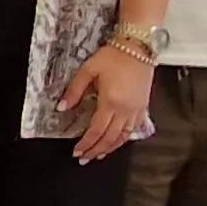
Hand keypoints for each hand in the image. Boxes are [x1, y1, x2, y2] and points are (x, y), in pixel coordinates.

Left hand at [59, 41, 154, 162]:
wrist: (138, 47)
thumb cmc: (115, 56)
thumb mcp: (88, 70)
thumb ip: (74, 90)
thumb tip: (63, 107)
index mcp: (111, 102)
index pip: (96, 130)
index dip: (86, 143)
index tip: (77, 151)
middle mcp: (125, 110)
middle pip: (109, 138)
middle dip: (96, 150)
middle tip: (85, 158)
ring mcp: (136, 110)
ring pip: (123, 137)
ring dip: (110, 148)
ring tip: (99, 154)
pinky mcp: (143, 106)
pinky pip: (134, 129)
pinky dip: (124, 138)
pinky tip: (117, 141)